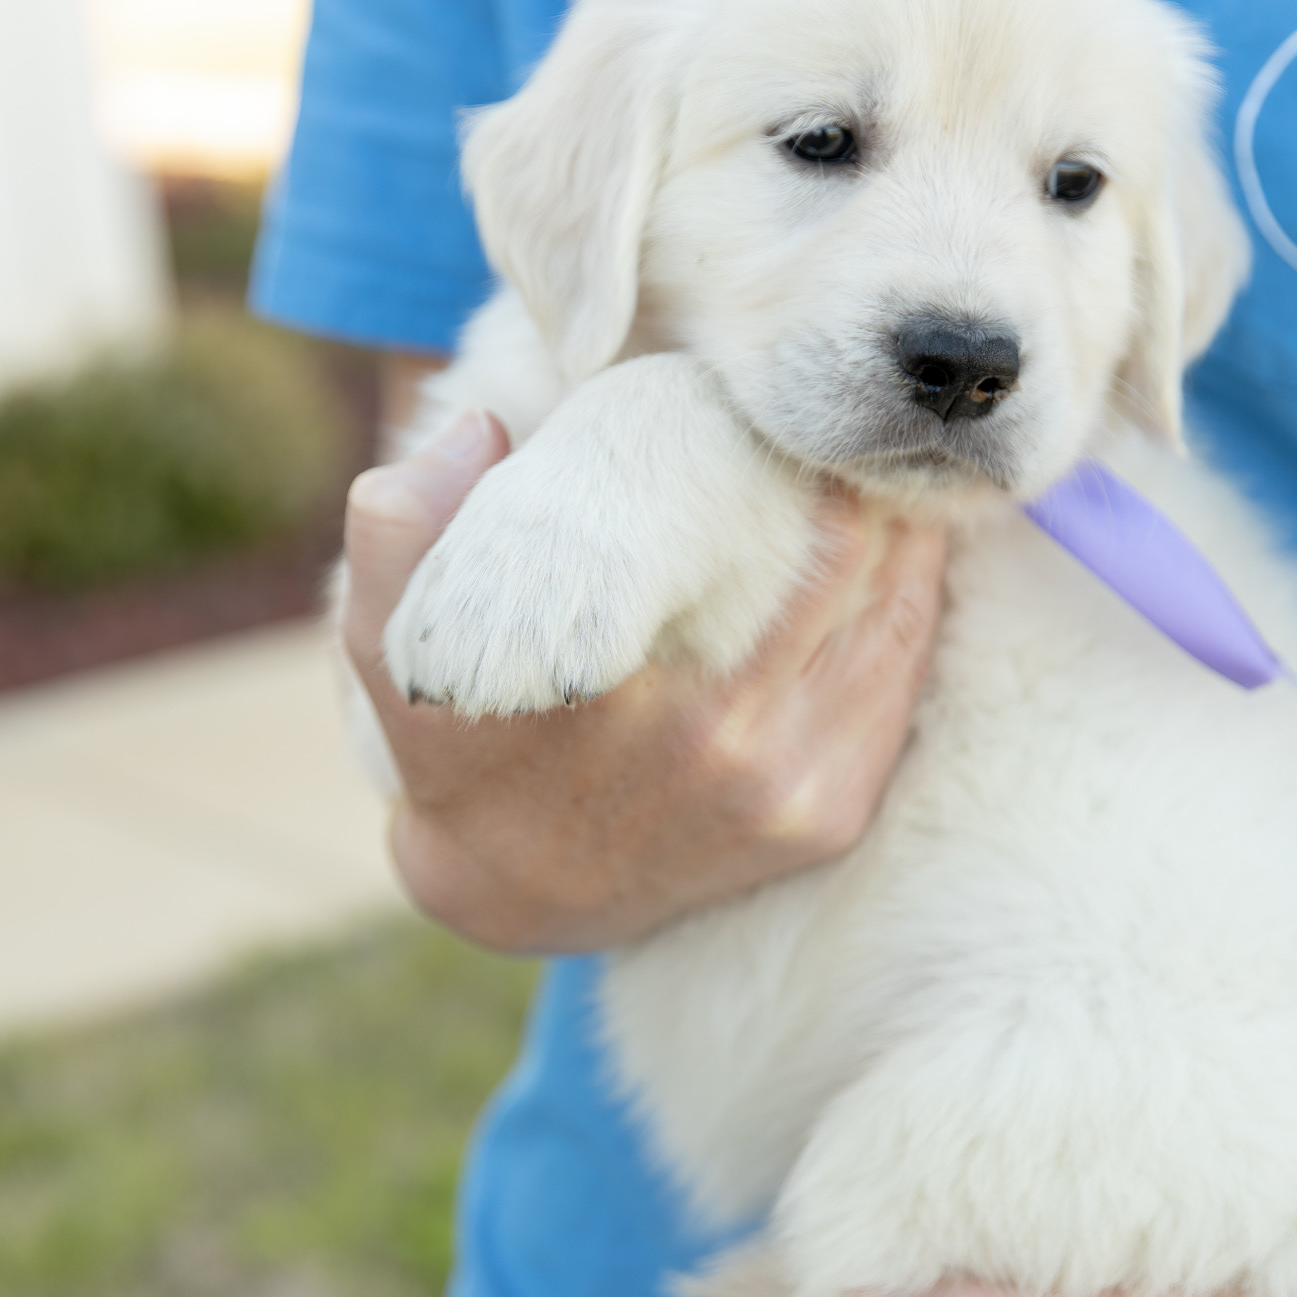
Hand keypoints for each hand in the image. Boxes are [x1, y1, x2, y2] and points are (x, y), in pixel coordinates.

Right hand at [341, 408, 947, 951]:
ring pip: (897, 621)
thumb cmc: (459, 743)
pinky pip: (899, 690)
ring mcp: (790, 790)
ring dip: (902, 544)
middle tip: (843, 431)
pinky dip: (906, 616)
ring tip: (881, 482)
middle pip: (858, 563)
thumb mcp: (390, 644)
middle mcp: (730, 744)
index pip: (785, 532)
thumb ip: (401, 527)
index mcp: (633, 685)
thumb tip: (477, 427)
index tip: (790, 407)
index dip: (805, 454)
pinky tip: (897, 565)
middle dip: (863, 487)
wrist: (515, 889)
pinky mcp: (827, 821)